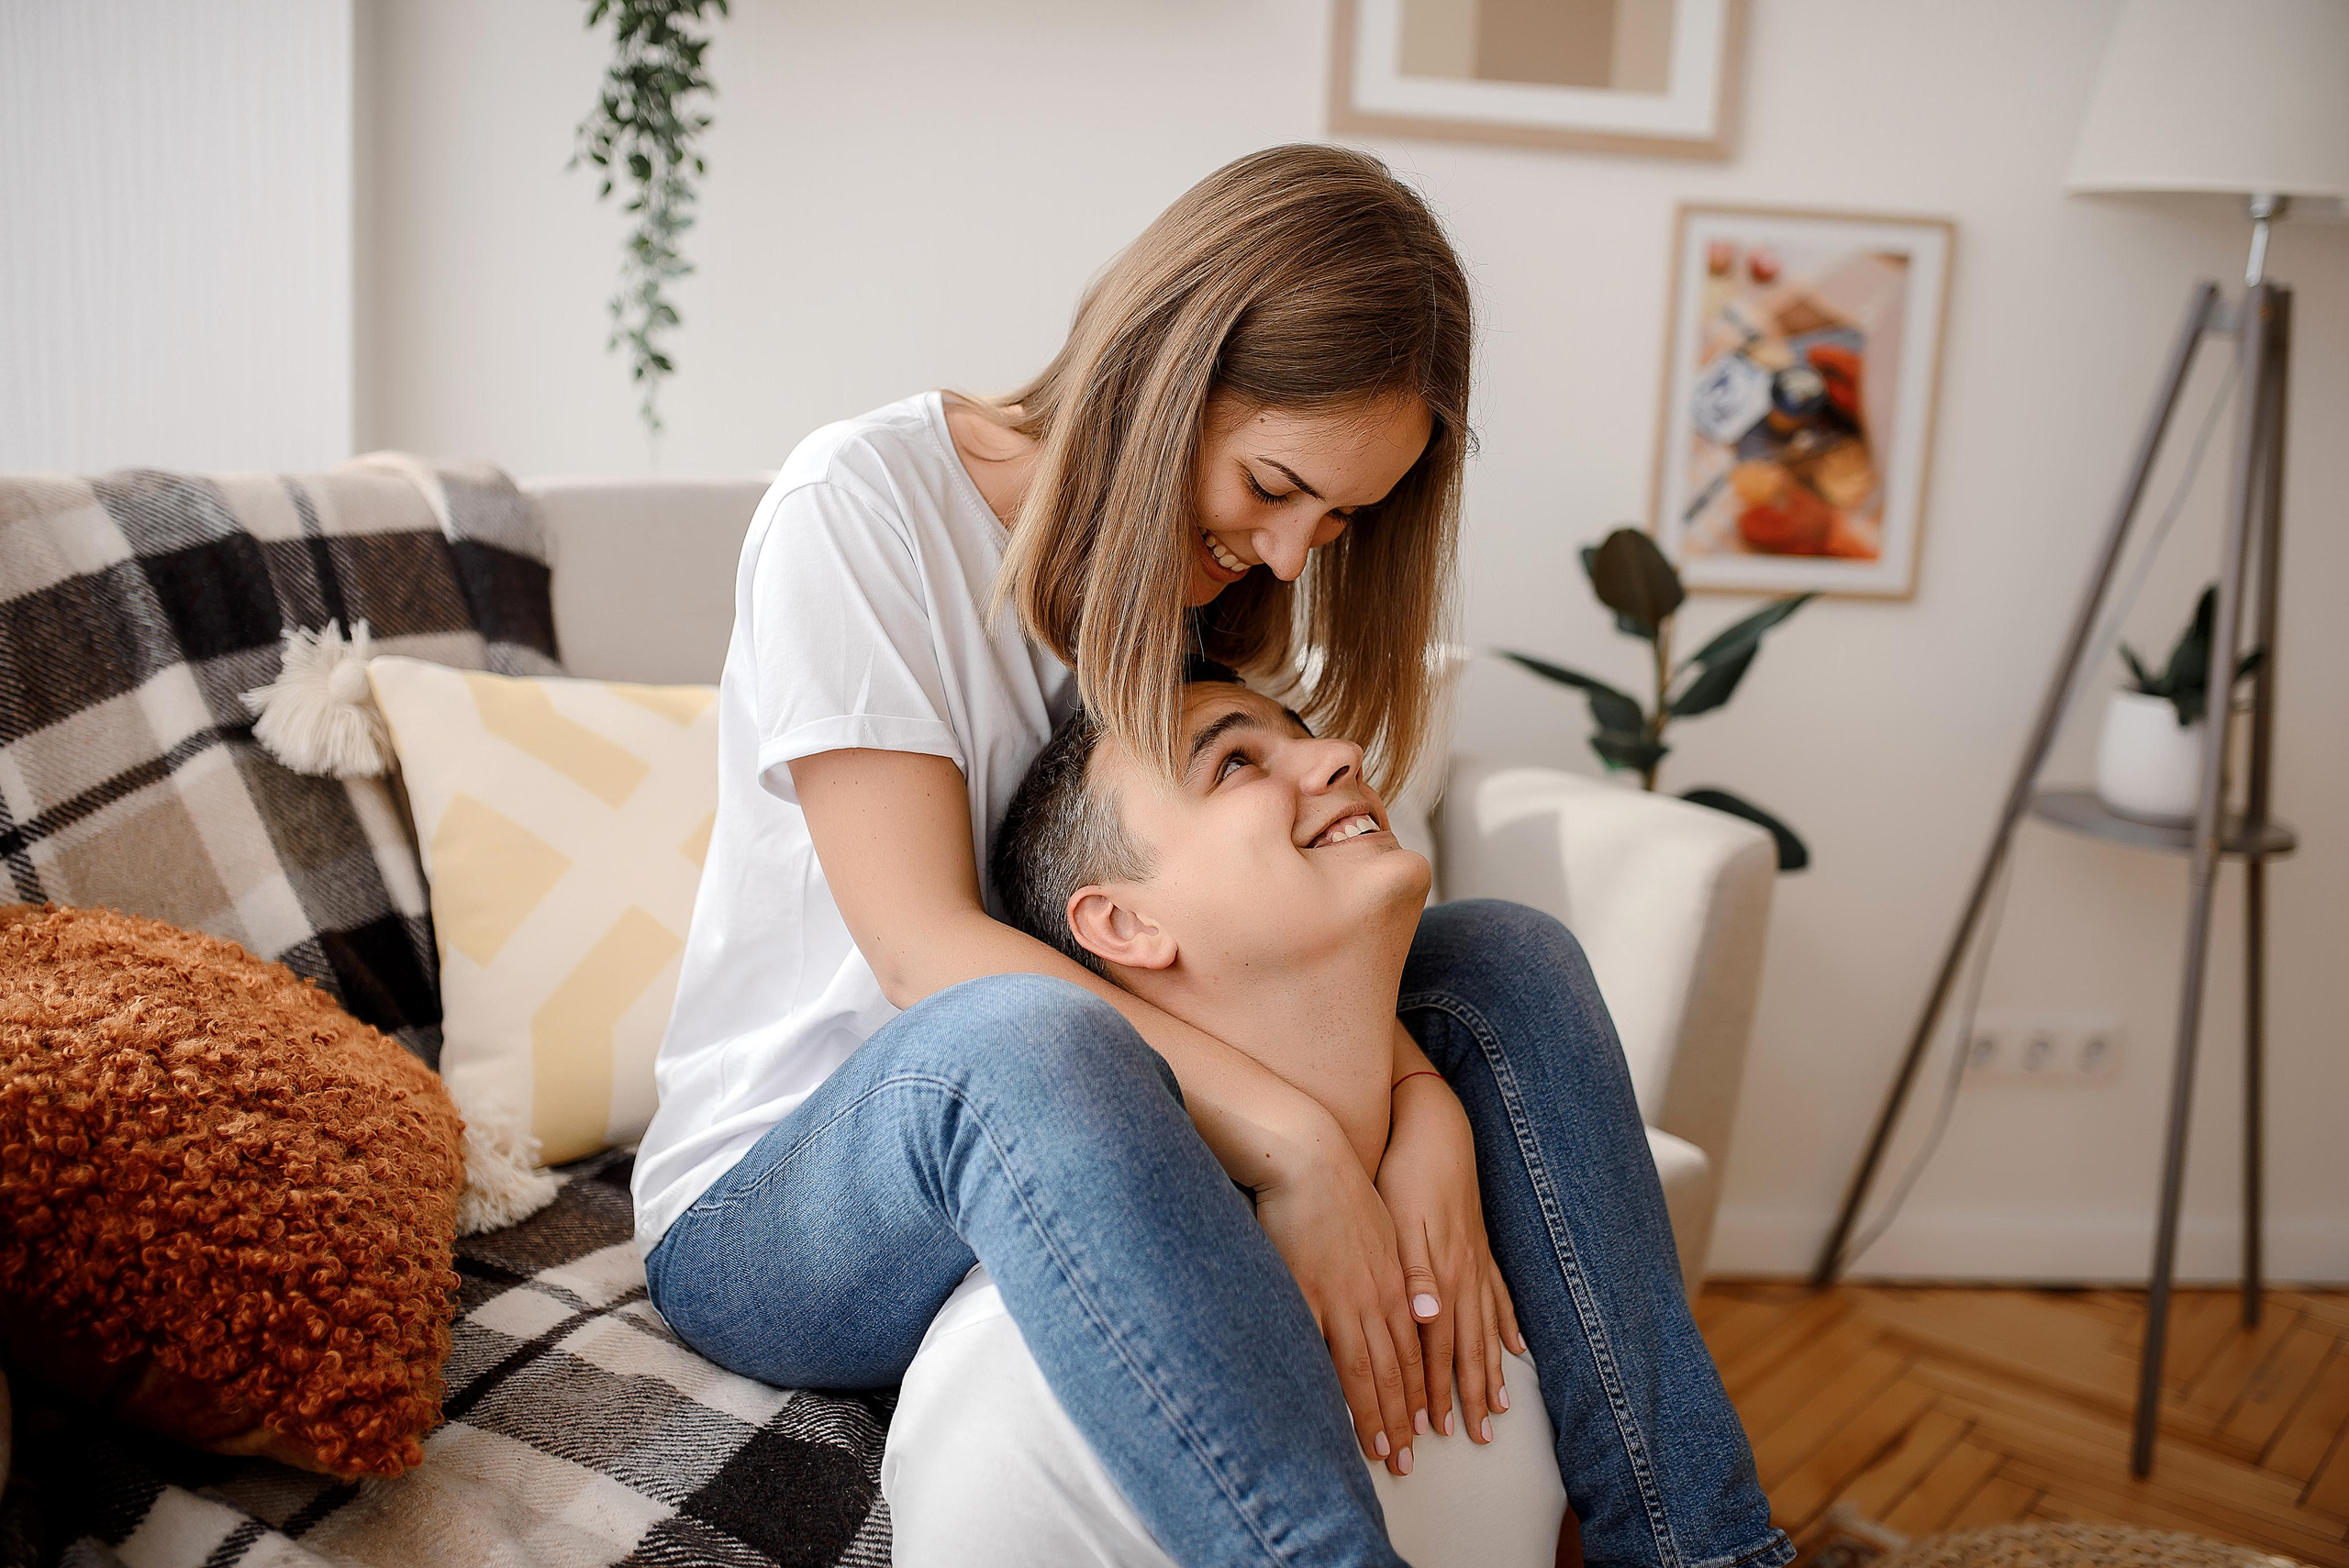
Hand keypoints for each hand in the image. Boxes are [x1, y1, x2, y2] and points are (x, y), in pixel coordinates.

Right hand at [1253, 1118, 1428, 1475]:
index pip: (1414, 1352)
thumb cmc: (1345, 1192)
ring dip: (1376, 1414)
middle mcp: (1377, 1297)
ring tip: (1382, 1451)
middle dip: (1403, 1418)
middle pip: (1394, 1370)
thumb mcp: (1389, 1231)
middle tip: (1406, 1460)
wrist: (1309, 1157)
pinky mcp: (1305, 1292)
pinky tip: (1329, 1412)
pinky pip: (1318, 1347)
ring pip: (1364, 1369)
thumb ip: (1410, 1276)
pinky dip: (1328, 1383)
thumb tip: (1432, 1313)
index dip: (1420, 1393)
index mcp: (1397, 1284)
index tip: (1424, 1429)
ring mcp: (1341, 1297)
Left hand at [1377, 1072, 1525, 1444]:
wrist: (1434, 1128)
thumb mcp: (1399, 1221)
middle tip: (1475, 1437)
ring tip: (1501, 1407)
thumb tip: (1425, 1316)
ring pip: (1486, 1328)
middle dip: (1470, 1395)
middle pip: (1468, 1347)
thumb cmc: (1405, 1174)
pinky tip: (1518, 1345)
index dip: (1437, 1390)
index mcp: (1441, 1275)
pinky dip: (1508, 1323)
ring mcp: (1477, 1261)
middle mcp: (1465, 1275)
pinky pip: (1500, 1295)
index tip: (1435, 1430)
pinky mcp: (1480, 1244)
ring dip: (1492, 1369)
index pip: (1438, 1348)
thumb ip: (1414, 1272)